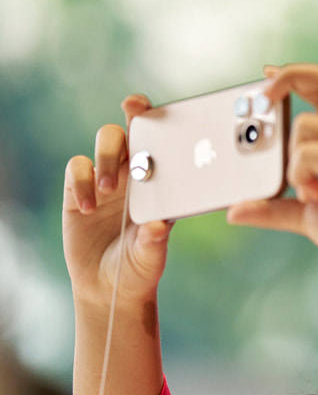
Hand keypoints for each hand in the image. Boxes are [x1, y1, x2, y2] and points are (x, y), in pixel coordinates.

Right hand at [63, 95, 173, 307]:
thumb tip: (158, 227)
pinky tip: (87, 208)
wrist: (108, 286)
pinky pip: (77, 169)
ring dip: (106, 157)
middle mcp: (135, 175)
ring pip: (105, 142)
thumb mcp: (150, 258)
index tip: (158, 108)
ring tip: (108, 191)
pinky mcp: (78, 190)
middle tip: (133, 113)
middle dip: (133, 116)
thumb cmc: (139, 268)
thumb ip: (154, 242)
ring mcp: (106, 180)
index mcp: (161, 183)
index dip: (161, 120)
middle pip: (132, 131)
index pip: (163, 144)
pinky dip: (82, 182)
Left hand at [227, 64, 317, 274]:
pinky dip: (299, 174)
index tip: (267, 74)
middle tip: (262, 96)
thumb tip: (234, 211)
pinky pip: (308, 154)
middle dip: (291, 76)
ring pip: (304, 125)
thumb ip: (274, 206)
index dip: (298, 73)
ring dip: (292, 159)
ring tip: (306, 191)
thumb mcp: (306, 215)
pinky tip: (312, 196)